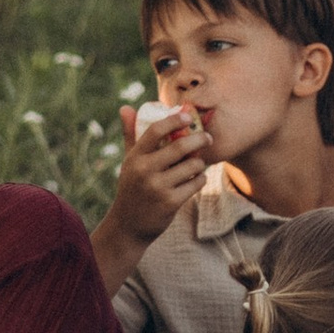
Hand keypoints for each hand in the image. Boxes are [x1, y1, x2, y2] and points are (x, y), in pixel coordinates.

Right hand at [107, 103, 210, 245]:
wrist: (128, 225)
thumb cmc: (132, 187)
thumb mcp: (128, 162)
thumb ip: (130, 134)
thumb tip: (125, 107)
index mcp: (135, 157)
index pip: (155, 130)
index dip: (174, 120)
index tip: (187, 115)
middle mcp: (145, 170)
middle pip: (180, 146)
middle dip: (199, 139)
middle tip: (208, 137)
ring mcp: (158, 187)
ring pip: (192, 165)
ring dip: (199, 162)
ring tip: (197, 163)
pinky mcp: (171, 202)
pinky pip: (196, 183)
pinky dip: (200, 178)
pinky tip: (196, 179)